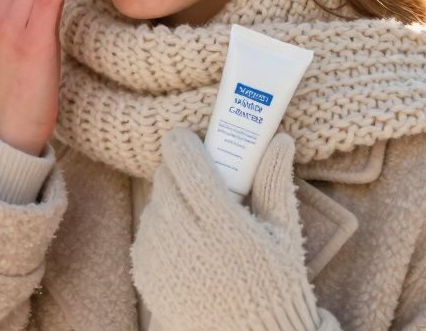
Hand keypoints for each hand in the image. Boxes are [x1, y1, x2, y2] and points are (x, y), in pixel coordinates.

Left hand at [131, 128, 331, 330]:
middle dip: (181, 171)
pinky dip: (162, 230)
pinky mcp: (144, 274)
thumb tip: (280, 140)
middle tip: (203, 180)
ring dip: (172, 200)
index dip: (185, 142)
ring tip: (200, 220)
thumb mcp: (282, 236)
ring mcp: (160, 257)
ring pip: (154, 203)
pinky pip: (145, 231)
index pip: (184, 160)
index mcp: (222, 223)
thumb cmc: (273, 286)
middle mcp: (185, 238)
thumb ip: (273, 183)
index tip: (194, 140)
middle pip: (165, 177)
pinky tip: (188, 245)